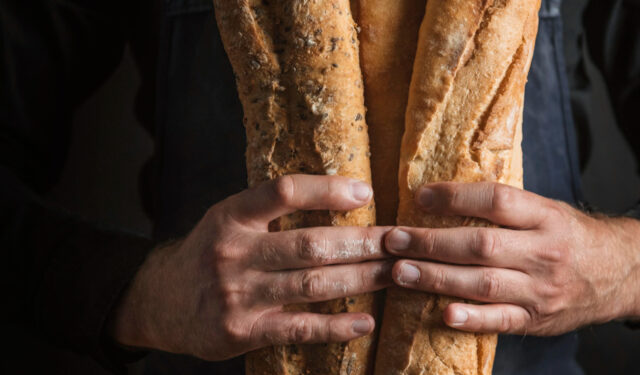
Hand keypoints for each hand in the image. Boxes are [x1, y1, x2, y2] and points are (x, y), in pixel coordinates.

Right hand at [108, 175, 392, 359]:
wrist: (161, 301)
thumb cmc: (211, 252)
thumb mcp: (230, 218)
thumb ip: (272, 208)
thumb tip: (346, 194)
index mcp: (231, 215)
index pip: (283, 191)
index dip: (328, 190)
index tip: (367, 192)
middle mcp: (232, 252)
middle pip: (311, 244)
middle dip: (364, 243)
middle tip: (400, 241)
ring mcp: (237, 295)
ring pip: (313, 286)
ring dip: (362, 279)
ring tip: (396, 273)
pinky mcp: (241, 332)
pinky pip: (300, 329)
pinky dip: (337, 327)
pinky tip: (367, 321)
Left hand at [385, 182, 639, 335]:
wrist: (622, 273)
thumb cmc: (571, 235)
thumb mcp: (548, 209)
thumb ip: (506, 207)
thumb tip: (443, 197)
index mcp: (547, 217)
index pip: (497, 201)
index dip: (456, 197)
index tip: (420, 196)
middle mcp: (545, 252)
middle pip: (482, 245)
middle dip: (431, 243)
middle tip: (394, 239)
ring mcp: (542, 289)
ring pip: (484, 284)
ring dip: (436, 278)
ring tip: (400, 272)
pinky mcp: (538, 319)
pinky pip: (502, 320)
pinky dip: (472, 319)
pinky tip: (443, 314)